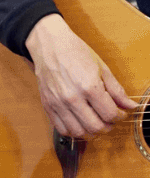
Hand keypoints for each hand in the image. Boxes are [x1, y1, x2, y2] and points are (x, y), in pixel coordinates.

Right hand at [25, 13, 135, 137]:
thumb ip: (117, 90)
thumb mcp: (101, 68)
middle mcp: (72, 97)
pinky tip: (79, 122)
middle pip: (96, 127)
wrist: (49, 44)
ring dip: (91, 131)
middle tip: (109, 119)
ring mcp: (58, 103)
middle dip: (108, 126)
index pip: (110, 114)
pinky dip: (73, 131)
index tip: (119, 113)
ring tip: (94, 122)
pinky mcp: (47, 105)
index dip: (119, 116)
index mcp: (89, 86)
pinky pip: (62, 129)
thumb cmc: (74, 51)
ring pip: (79, 132)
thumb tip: (130, 105)